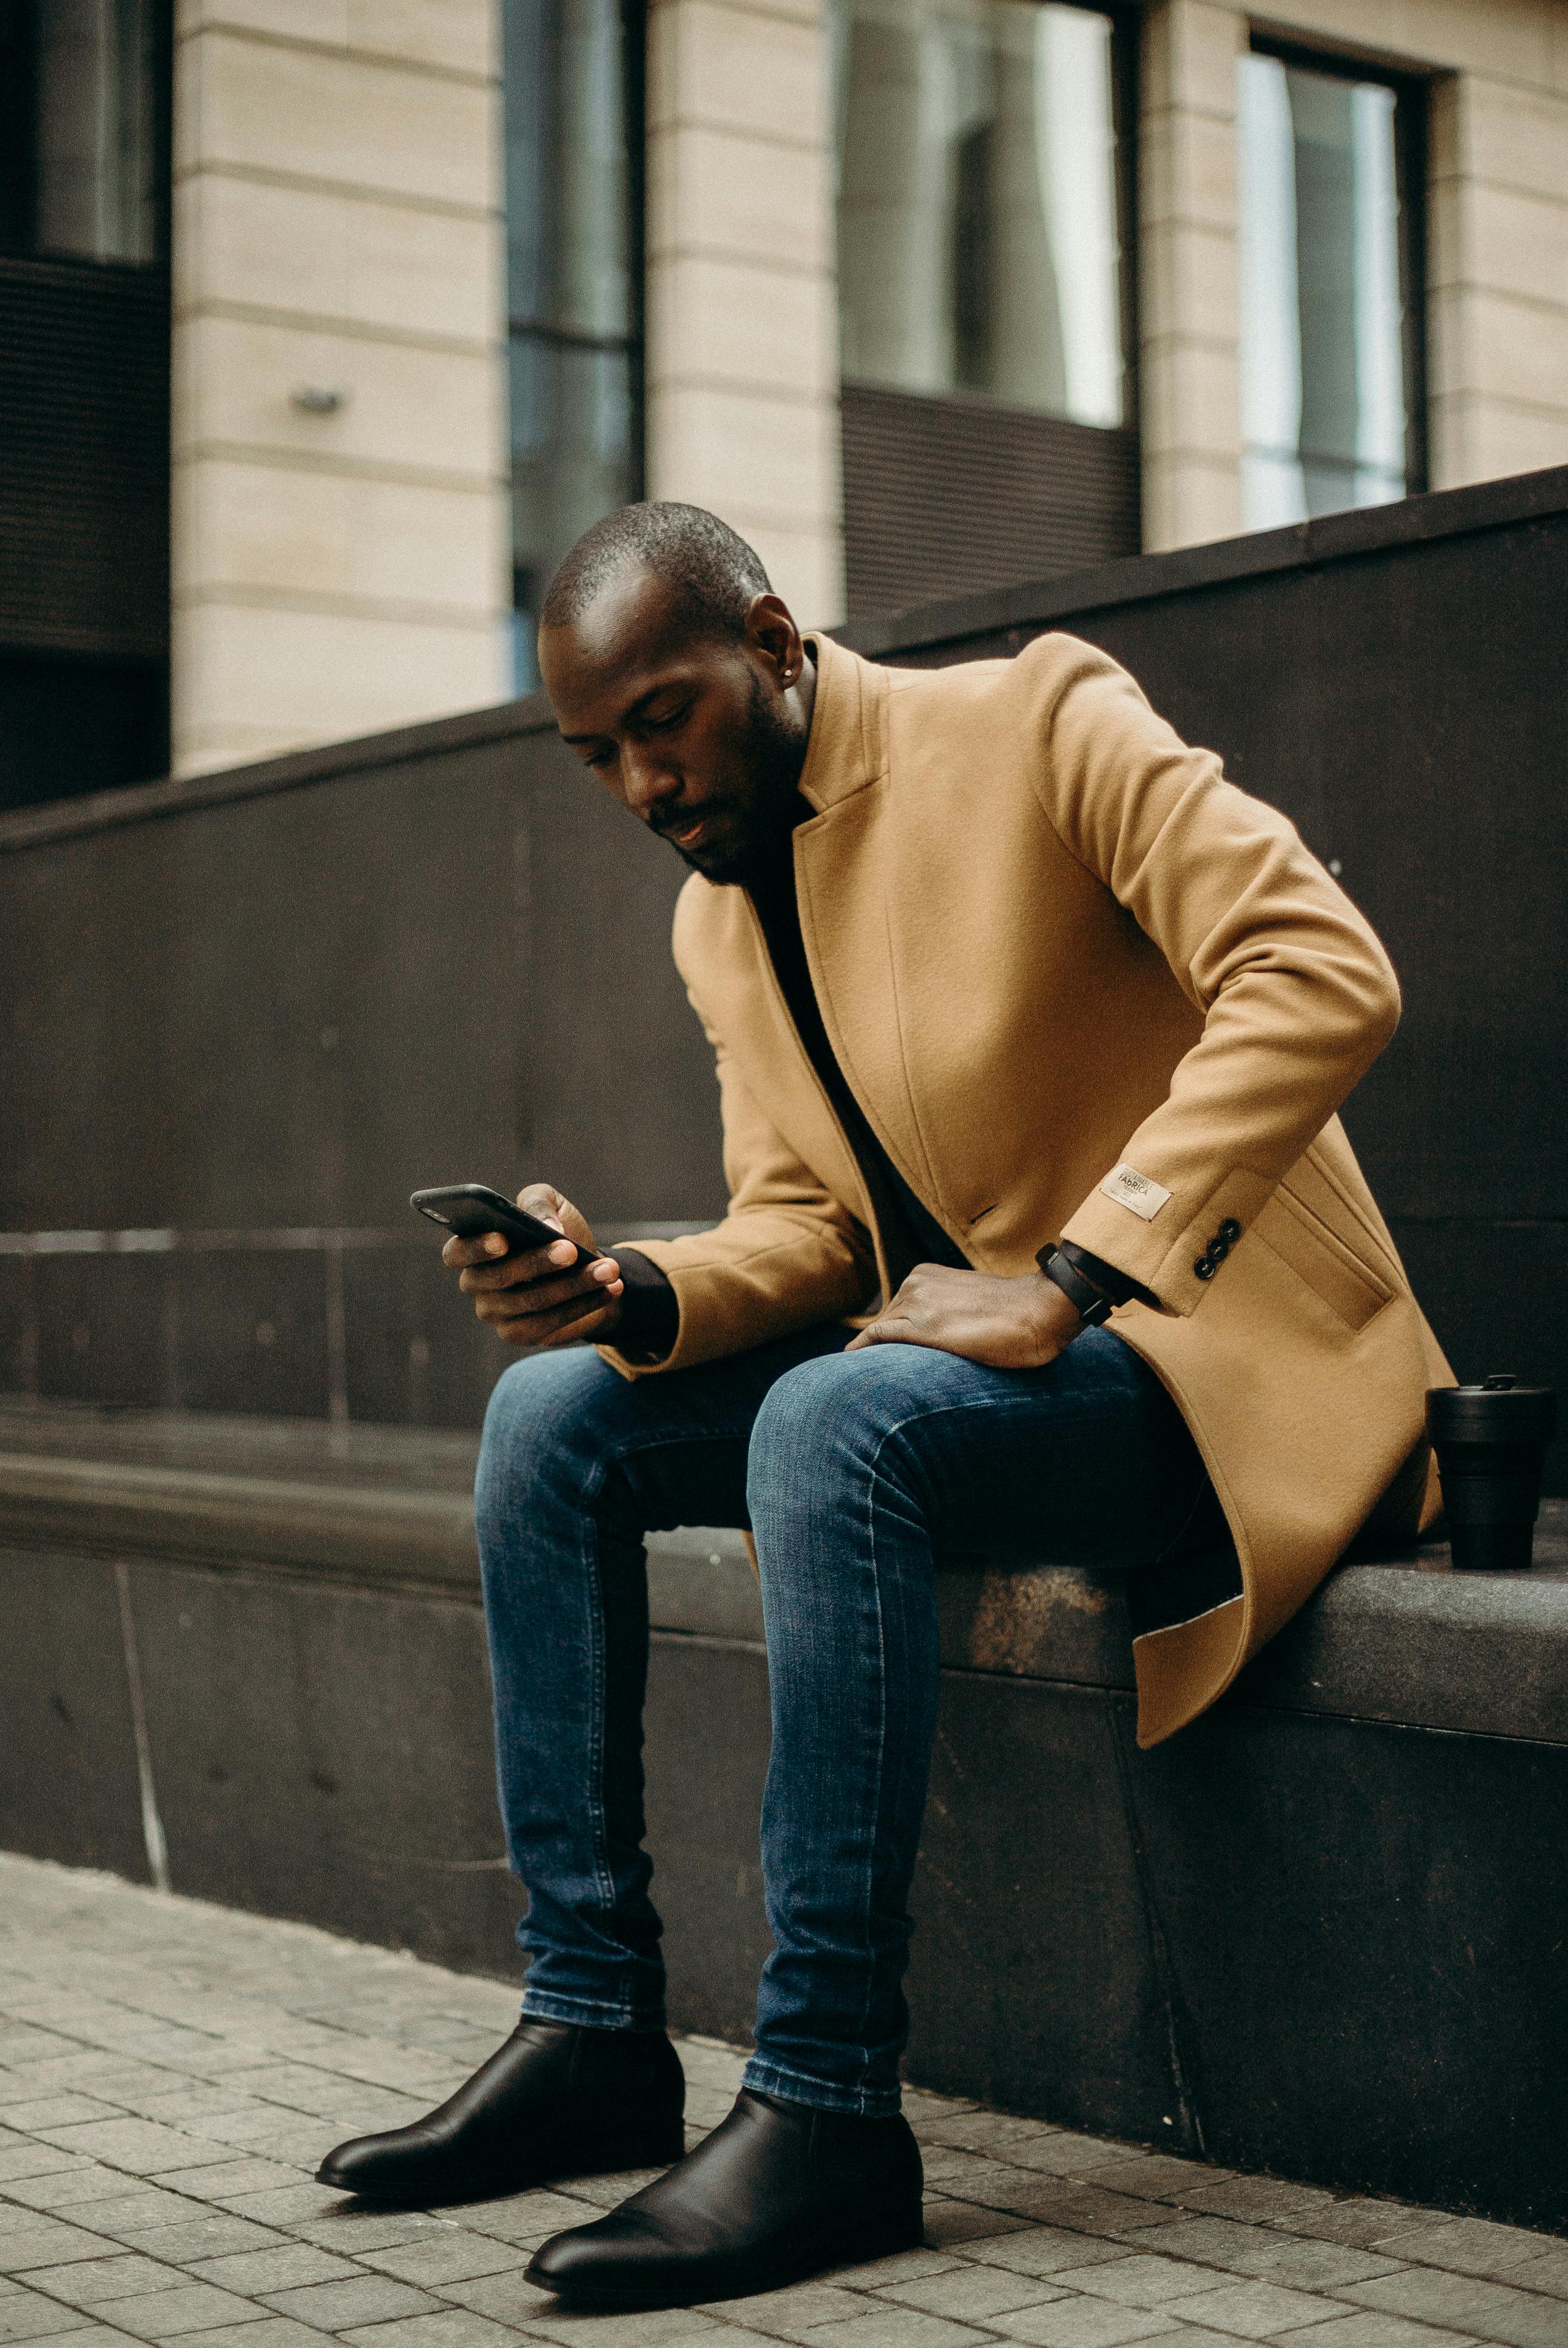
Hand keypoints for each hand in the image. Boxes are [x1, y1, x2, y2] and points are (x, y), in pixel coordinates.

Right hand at [442, 1183, 624, 1352]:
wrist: (586, 1264)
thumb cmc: (557, 1230)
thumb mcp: (549, 1203)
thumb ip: (539, 1204)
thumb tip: (547, 1228)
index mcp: (473, 1247)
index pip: (457, 1252)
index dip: (476, 1248)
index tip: (503, 1239)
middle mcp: (477, 1282)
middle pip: (500, 1277)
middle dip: (538, 1263)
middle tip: (571, 1250)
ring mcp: (495, 1312)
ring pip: (531, 1301)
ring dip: (574, 1285)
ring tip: (608, 1270)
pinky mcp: (519, 1334)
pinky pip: (549, 1323)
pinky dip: (582, 1305)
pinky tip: (609, 1289)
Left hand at [845, 1263, 1083, 1368]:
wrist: (1040, 1311)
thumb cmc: (1016, 1314)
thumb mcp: (971, 1304)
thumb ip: (946, 1312)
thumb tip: (941, 1334)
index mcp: (925, 1276)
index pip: (894, 1311)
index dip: (885, 1338)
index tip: (872, 1358)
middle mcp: (915, 1284)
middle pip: (884, 1322)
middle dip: (878, 1348)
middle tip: (865, 1376)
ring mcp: (917, 1303)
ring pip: (879, 1332)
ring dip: (873, 1355)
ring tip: (862, 1380)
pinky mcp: (922, 1327)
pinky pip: (878, 1338)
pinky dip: (862, 1351)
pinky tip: (851, 1364)